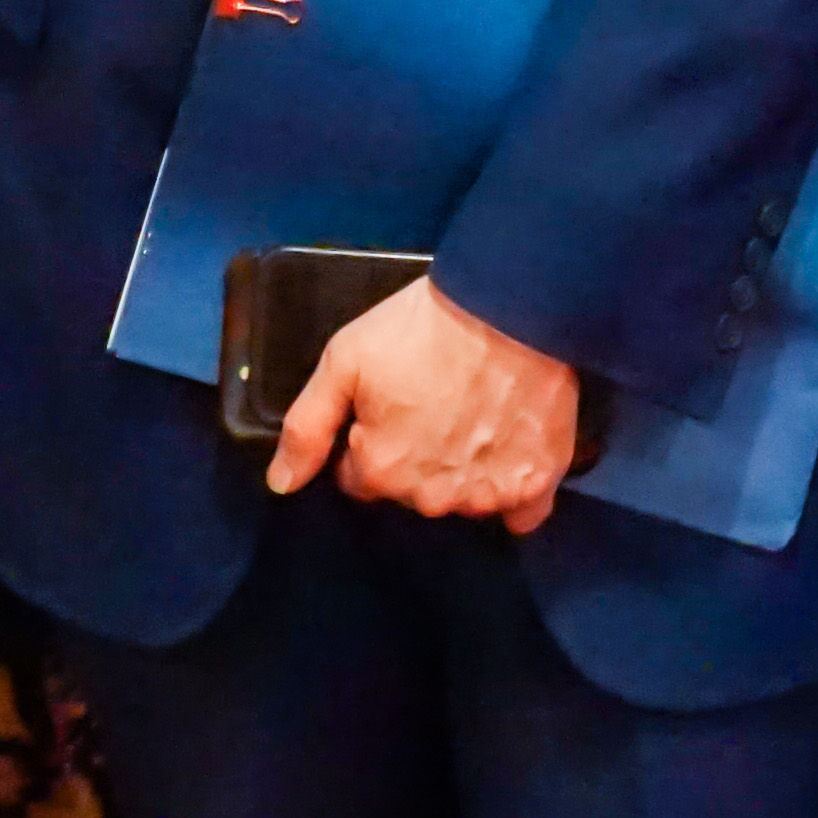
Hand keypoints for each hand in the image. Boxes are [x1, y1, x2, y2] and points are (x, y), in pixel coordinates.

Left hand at [266, 277, 579, 533]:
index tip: (389, 405)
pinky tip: (512, 453)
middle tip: (433, 403)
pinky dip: (513, 490)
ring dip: (461, 472)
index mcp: (382, 470)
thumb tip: (281, 484)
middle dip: (413, 458)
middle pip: (411, 491)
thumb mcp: (345, 360)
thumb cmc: (420, 329)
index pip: (359, 478)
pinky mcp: (536, 485)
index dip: (369, 439)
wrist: (509, 306)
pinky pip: (520, 511)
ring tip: (475, 416)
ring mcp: (487, 496)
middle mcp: (431, 498)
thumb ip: (308, 427)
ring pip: (462, 499)